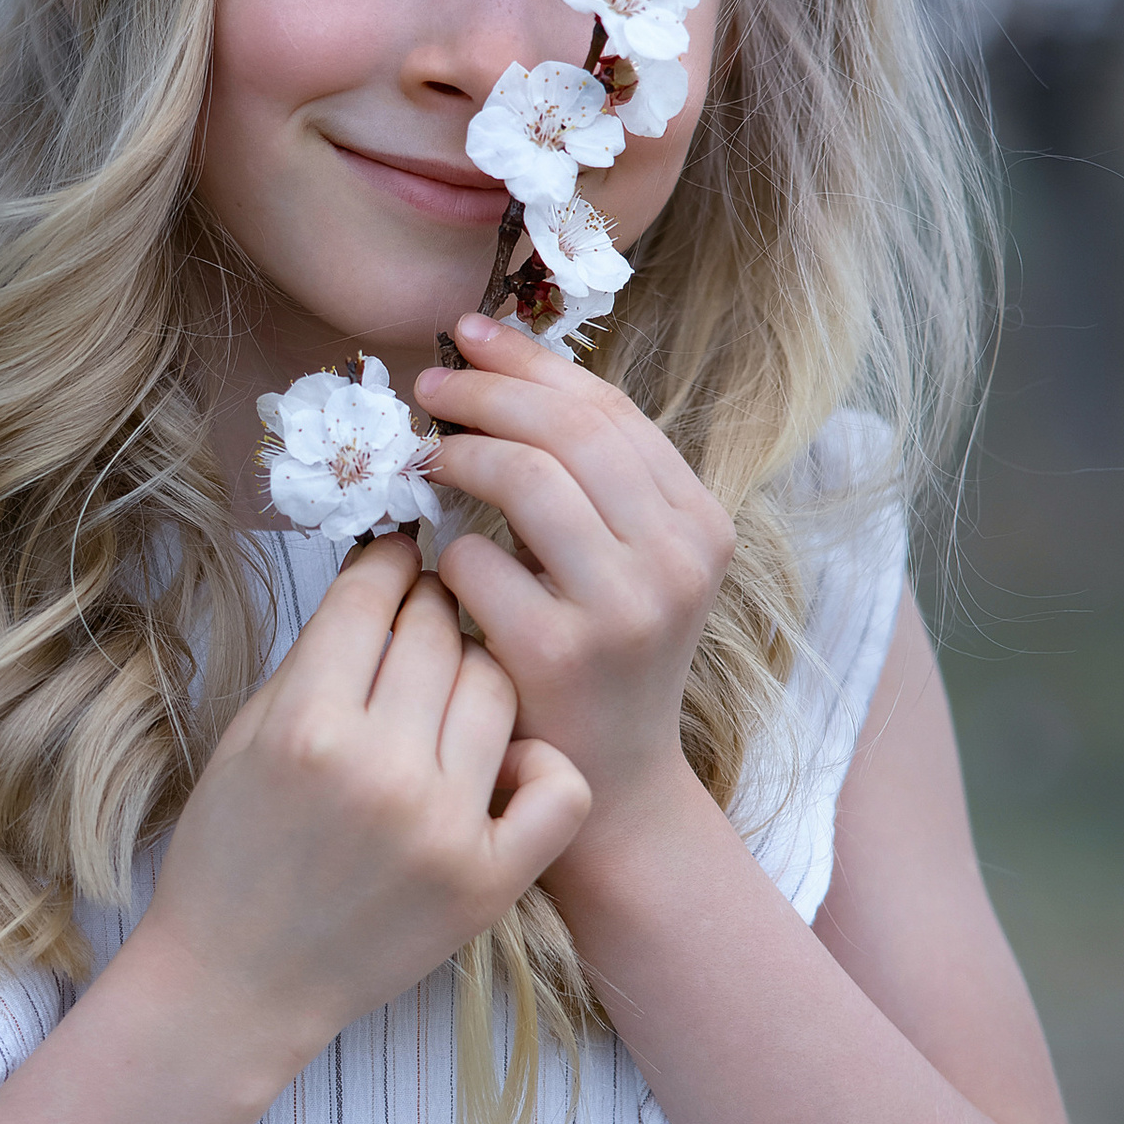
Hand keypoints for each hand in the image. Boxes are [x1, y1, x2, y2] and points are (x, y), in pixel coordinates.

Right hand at [136, 532, 590, 1080]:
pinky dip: (534, 761)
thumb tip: (385, 573)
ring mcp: (443, 827)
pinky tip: (499, 760)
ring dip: (474, 672)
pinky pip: (555, 782)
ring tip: (447, 688)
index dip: (386, 563)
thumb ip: (317, 657)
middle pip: (437, 631)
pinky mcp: (487, 881)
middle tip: (418, 619)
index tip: (395, 555)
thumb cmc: (230, 854)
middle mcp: (379, 769)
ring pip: (496, 686)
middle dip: (426, 610)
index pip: (372, 596)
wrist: (235, 986)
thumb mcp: (248, 737)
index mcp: (306, 724)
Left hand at [414, 315, 734, 869]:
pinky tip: (435, 560)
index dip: (532, 362)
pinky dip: (445, 549)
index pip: (609, 409)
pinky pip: (478, 561)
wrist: (609, 788)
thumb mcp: (624, 561)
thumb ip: (587, 480)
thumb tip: (497, 367)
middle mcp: (678, 558)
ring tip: (423, 458)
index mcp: (700, 522)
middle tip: (429, 387)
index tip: (471, 335)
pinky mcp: (560, 654)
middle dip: (487, 392)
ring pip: (528, 479)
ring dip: (461, 454)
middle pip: (569, 430)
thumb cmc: (597, 657)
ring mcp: (624, 608)